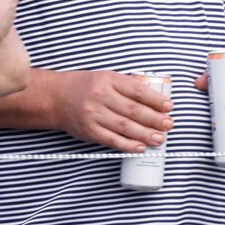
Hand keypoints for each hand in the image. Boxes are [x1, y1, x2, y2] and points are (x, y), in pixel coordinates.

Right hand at [54, 68, 172, 150]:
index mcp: (108, 80)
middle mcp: (100, 97)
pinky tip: (141, 147)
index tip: (169, 106)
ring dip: (145, 134)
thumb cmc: (86, 87)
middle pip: (133, 110)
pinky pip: (112, 140)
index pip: (138, 90)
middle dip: (154, 119)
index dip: (156, 100)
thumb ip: (128, 86)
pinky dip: (128, 145)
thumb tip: (156, 101)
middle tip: (169, 124)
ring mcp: (93, 115)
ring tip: (160, 139)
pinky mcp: (89, 131)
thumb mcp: (106, 78)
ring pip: (125, 127)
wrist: (54, 98)